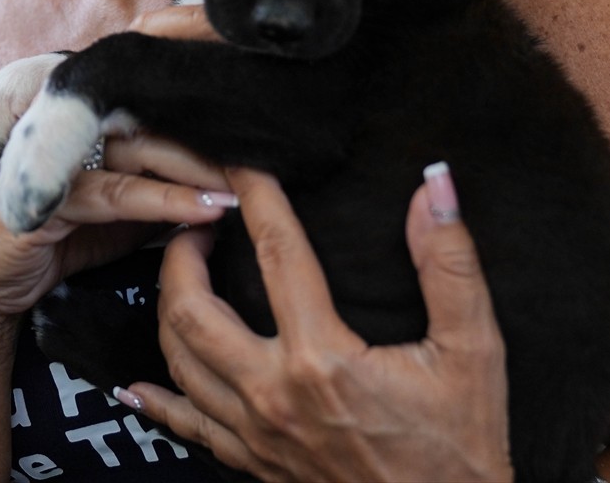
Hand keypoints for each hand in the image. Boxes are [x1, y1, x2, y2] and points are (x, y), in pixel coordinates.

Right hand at [0, 131, 234, 335]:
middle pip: (155, 126)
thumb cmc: (55, 248)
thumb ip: (161, 198)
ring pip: (139, 154)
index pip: (158, 117)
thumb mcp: (122, 222)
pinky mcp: (41, 192)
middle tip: (262, 165)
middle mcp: (74, 133)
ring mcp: (55, 156)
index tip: (255, 144)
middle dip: (209, 148)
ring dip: (194, 173)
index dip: (204, 129)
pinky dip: (161, 201)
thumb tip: (223, 192)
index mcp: (95, 131)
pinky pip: (112, 194)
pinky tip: (201, 212)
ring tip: (239, 191)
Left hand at [120, 166, 513, 482]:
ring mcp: (257, 435)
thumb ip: (450, 265)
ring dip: (167, 306)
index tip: (244, 158)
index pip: (277, 253)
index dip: (257, 196)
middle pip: (193, 309)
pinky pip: (189, 428)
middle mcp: (274, 395)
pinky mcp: (254, 465)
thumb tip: (433, 186)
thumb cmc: (461, 449)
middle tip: (200, 217)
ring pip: (179, 361)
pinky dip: (158, 401)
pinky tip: (136, 386)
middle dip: (183, 252)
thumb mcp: (473, 352)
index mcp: (323, 359)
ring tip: (181, 267)